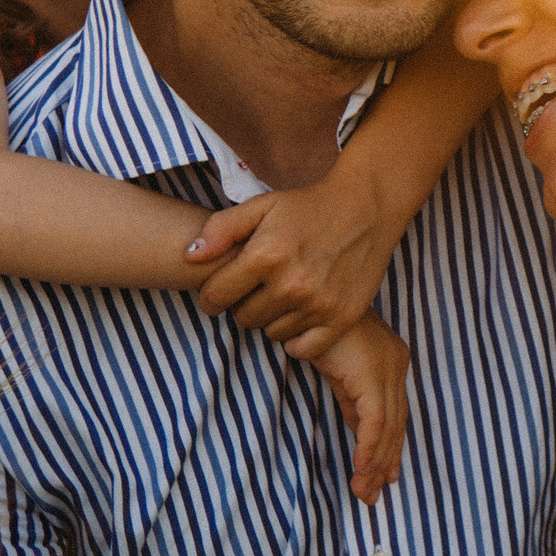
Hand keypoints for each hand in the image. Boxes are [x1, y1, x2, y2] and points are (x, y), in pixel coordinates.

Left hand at [188, 177, 398, 358]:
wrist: (366, 208)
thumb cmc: (309, 206)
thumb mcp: (262, 206)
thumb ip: (221, 229)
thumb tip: (189, 257)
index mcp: (266, 256)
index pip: (216, 297)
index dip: (211, 296)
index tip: (220, 291)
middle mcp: (291, 285)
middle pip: (244, 318)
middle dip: (243, 305)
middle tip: (257, 288)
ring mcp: (318, 305)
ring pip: (272, 333)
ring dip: (271, 319)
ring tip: (282, 295)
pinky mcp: (342, 318)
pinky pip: (304, 349)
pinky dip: (297, 338)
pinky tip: (299, 316)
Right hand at [304, 313, 409, 502]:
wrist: (303, 303)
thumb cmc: (313, 329)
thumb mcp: (337, 370)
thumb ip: (351, 398)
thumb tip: (357, 430)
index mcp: (392, 360)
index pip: (395, 413)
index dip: (390, 447)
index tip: (384, 475)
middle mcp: (396, 364)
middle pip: (395, 424)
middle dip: (384, 462)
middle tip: (372, 494)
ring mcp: (387, 369)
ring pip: (388, 428)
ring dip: (374, 464)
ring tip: (363, 492)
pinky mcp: (372, 375)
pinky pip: (375, 423)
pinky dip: (368, 449)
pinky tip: (361, 470)